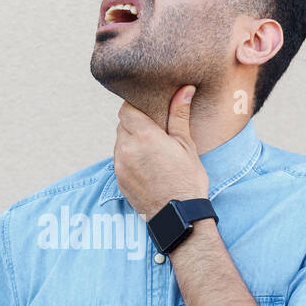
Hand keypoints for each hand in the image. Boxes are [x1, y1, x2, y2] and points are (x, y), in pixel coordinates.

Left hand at [114, 86, 209, 218]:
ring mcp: (120, 165)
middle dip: (135, 123)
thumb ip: (179, 115)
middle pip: (122, 125)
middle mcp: (127, 149)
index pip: (127, 109)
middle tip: (154, 129)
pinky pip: (120, 160)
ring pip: (120, 142)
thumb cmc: (187, 180)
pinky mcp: (119, 180)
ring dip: (131, 141)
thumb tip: (185, 89)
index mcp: (144, 136)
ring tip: (151, 148)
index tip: (148, 109)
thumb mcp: (186, 145)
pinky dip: (129, 157)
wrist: (178, 215)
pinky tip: (146, 164)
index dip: (136, 106)